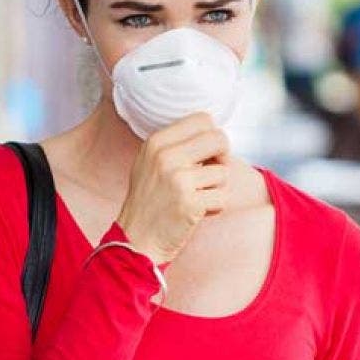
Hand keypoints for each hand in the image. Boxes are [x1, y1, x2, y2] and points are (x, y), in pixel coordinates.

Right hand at [116, 112, 229, 264]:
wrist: (135, 240)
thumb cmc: (149, 202)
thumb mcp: (151, 162)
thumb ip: (177, 144)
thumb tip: (214, 134)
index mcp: (156, 142)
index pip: (203, 119)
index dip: (211, 137)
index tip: (206, 154)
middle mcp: (166, 156)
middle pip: (218, 139)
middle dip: (222, 158)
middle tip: (211, 173)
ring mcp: (178, 179)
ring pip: (224, 172)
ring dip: (216, 188)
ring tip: (196, 198)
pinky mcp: (190, 203)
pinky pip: (223, 197)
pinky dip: (215, 207)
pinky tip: (198, 212)